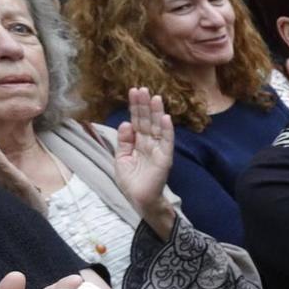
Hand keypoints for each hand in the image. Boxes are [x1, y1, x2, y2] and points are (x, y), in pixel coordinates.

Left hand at [112, 88, 175, 219]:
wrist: (139, 199)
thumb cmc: (131, 181)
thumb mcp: (121, 158)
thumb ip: (124, 141)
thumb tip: (126, 124)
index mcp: (138, 142)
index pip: (137, 120)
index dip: (135, 106)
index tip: (133, 91)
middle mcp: (149, 142)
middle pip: (146, 120)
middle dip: (144, 105)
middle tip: (142, 88)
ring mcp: (158, 149)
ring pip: (157, 127)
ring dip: (156, 112)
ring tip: (154, 97)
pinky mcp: (165, 157)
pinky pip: (166, 141)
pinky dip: (166, 130)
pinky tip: (165, 117)